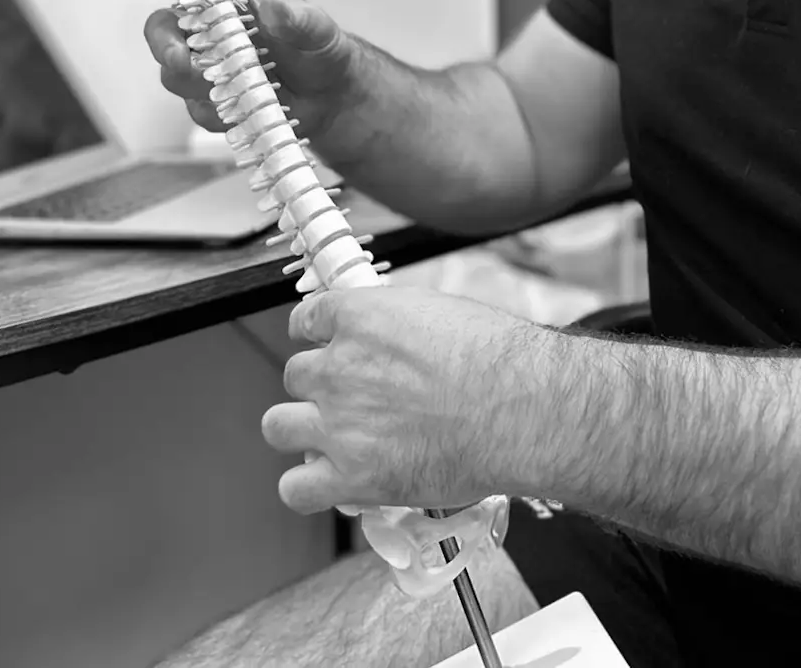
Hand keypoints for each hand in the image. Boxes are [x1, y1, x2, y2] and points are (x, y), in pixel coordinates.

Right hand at [98, 0, 356, 137]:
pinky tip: (238, 107)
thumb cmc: (319, 47)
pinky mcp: (212, 99)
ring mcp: (207, 65)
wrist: (331, 97)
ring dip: (190, 80)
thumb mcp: (317, 26)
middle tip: (181, 56)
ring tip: (217, 83)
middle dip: (162, 42)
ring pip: (173, 72)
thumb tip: (279, 11)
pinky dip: (214, 109)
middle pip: (160, 28)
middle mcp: (207, 27)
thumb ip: (298, 18)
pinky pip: (196, 108)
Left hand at [261, 287, 543, 513]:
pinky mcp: (351, 477)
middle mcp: (339, 368)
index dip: (318, 337)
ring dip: (301, 430)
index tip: (330, 347)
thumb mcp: (440, 312)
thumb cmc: (499, 360)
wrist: (521, 410)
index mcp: (360, 319)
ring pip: (278, 426)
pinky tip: (328, 482)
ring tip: (332, 438)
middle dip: (320, 386)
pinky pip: (295, 489)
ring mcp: (339, 425)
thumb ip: (395, 324)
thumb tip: (388, 335)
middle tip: (353, 398)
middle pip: (295, 375)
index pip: (306, 321)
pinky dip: (306, 488)